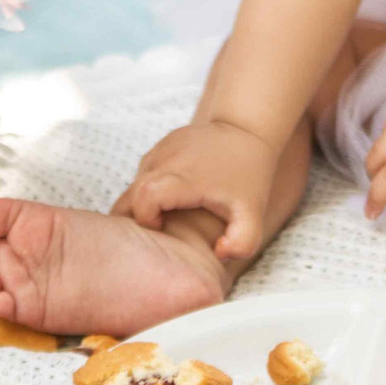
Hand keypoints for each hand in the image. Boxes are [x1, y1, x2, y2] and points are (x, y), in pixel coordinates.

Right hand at [114, 119, 281, 260]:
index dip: (145, 218)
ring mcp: (163, 148)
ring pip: (136, 181)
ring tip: (168, 213)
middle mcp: (169, 158)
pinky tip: (171, 197)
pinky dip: (149, 188)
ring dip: (144, 202)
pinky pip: (144, 171)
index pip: (145, 196)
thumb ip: (241, 244)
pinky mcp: (162, 144)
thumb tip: (218, 253)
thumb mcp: (253, 216)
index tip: (162, 227)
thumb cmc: (249, 178)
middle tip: (160, 227)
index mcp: (187, 177)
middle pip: (132, 192)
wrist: (247, 131)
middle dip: (137, 215)